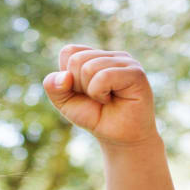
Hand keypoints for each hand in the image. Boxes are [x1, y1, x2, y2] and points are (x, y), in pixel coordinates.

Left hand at [43, 45, 158, 147]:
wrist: (118, 137)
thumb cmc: (95, 116)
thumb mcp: (65, 102)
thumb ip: (54, 87)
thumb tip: (64, 76)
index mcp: (95, 56)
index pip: (69, 52)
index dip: (68, 77)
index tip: (82, 91)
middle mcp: (111, 55)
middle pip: (77, 59)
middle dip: (78, 86)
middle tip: (96, 97)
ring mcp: (125, 61)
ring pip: (89, 67)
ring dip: (91, 91)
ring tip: (105, 99)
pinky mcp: (136, 73)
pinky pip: (104, 76)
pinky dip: (99, 93)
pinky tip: (111, 100)